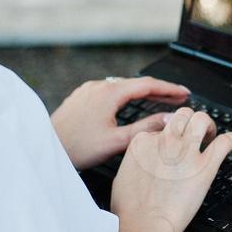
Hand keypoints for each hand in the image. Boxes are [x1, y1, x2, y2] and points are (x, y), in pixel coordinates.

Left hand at [50, 76, 189, 170]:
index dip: (170, 88)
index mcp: (110, 93)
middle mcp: (98, 87)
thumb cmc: (77, 147)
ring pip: (122, 87)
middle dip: (159, 90)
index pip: (148, 85)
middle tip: (178, 97)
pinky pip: (108, 91)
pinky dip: (125, 96)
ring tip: (158, 100)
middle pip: (136, 84)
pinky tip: (128, 105)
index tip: (185, 92)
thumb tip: (168, 119)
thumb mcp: (117, 141)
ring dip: (142, 93)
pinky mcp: (80, 97)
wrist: (46, 147)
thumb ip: (146, 128)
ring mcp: (88, 90)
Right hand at [111, 107, 231, 231]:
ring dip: (209, 125)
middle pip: (183, 115)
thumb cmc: (130, 209)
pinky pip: (224, 143)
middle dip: (190, 121)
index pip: (161, 127)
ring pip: (201, 120)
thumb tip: (143, 160)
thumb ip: (135, 159)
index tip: (174, 143)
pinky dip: (231, 139)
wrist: (144, 225)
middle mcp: (165, 141)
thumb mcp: (123, 174)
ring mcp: (186, 152)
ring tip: (212, 135)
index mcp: (143, 142)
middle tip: (196, 133)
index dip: (169, 135)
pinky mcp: (204, 166)